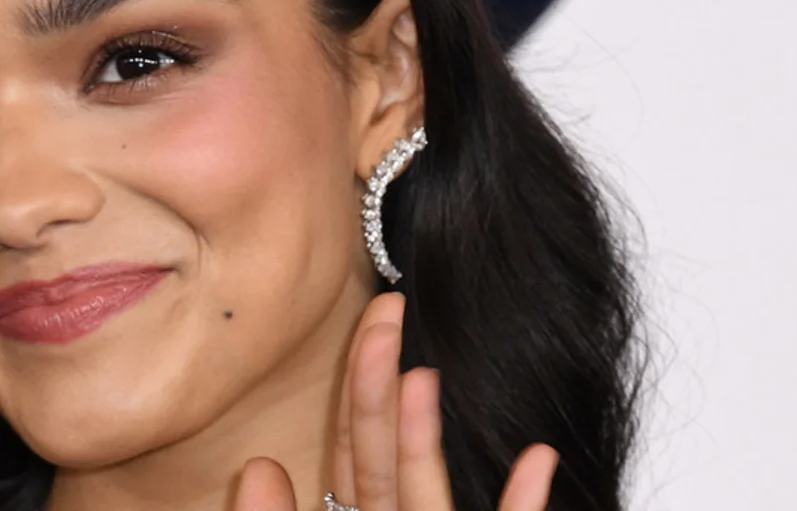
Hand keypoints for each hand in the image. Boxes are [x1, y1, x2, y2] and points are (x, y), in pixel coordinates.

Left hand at [233, 293, 559, 510]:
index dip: (356, 388)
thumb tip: (259, 465)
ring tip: (424, 372)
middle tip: (385, 306)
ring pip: (428, 490)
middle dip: (382, 383)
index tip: (367, 319)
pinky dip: (523, 503)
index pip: (355, 452)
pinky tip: (537, 457)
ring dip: (426, 434)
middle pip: (387, 454)